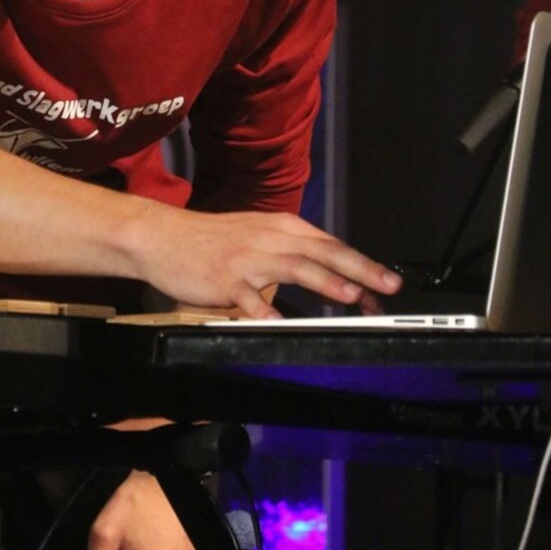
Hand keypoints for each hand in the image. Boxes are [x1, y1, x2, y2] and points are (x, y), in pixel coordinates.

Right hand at [130, 205, 401, 318]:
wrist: (163, 236)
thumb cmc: (213, 240)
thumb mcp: (258, 234)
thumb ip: (291, 250)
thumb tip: (329, 270)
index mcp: (281, 227)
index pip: (331, 245)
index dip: (362, 264)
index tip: (387, 285)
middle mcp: (269, 238)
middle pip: (322, 253)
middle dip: (359, 269)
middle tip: (387, 286)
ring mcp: (247, 259)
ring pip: (293, 267)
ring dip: (323, 281)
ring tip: (350, 295)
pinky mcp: (224, 279)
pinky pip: (247, 298)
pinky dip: (264, 310)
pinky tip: (278, 322)